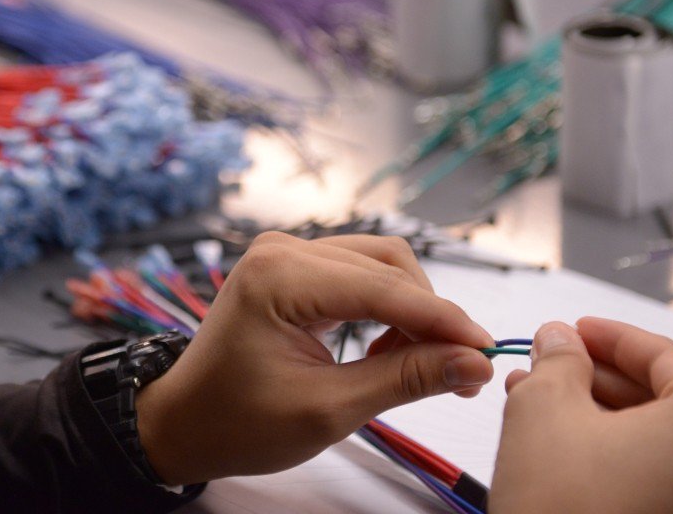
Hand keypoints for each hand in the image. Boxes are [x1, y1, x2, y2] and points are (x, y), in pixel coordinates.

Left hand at [135, 231, 494, 484]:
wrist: (185, 421)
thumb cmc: (238, 421)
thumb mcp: (327, 410)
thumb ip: (403, 379)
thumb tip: (473, 363)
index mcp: (278, 276)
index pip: (384, 288)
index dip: (442, 321)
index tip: (487, 353)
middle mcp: (282, 250)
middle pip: (388, 266)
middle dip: (430, 316)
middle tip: (460, 372)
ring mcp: (284, 254)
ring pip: (379, 265)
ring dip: (410, 311)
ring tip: (421, 367)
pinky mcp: (291, 267)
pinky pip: (357, 274)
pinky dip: (385, 309)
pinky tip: (386, 352)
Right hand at [491, 318, 672, 513]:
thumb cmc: (564, 508)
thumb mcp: (546, 406)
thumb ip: (559, 358)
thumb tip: (561, 339)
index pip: (663, 356)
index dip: (609, 336)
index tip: (573, 329)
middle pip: (665, 399)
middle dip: (598, 377)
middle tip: (550, 364)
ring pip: (658, 441)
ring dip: (599, 415)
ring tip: (540, 401)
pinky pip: (659, 478)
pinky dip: (615, 454)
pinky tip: (562, 444)